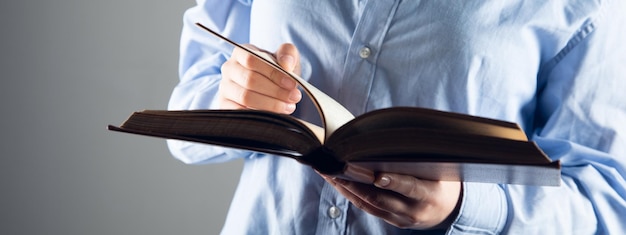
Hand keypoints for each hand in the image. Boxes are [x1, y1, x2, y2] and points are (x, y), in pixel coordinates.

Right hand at [218, 43, 301, 113]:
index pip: (252, 60)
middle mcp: (229, 68)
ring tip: (288, 106)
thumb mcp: (286, 57)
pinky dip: (259, 115)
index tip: (292, 84)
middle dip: (275, 91)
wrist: (271, 85)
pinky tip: (275, 115)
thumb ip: (288, 53)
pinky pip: (239, 112)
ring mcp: (225, 87)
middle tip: (294, 97)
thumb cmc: (277, 70)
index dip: (273, 73)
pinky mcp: (225, 105)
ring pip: (245, 97)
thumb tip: (286, 64)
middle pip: (249, 80)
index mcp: (241, 52)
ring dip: (270, 104)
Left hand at [321, 172, 461, 229]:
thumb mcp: (441, 168)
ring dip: (346, 188)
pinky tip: (337, 181)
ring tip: (328, 171)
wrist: (451, 209)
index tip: (377, 175)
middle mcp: (414, 211)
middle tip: (336, 168)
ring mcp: (401, 219)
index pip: (410, 187)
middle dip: (355, 183)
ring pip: (368, 204)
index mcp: (431, 195)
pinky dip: (350, 193)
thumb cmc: (444, 179)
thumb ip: (419, 158)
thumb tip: (392, 136)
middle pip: (380, 199)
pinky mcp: (392, 221)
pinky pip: (367, 207)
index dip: (393, 182)